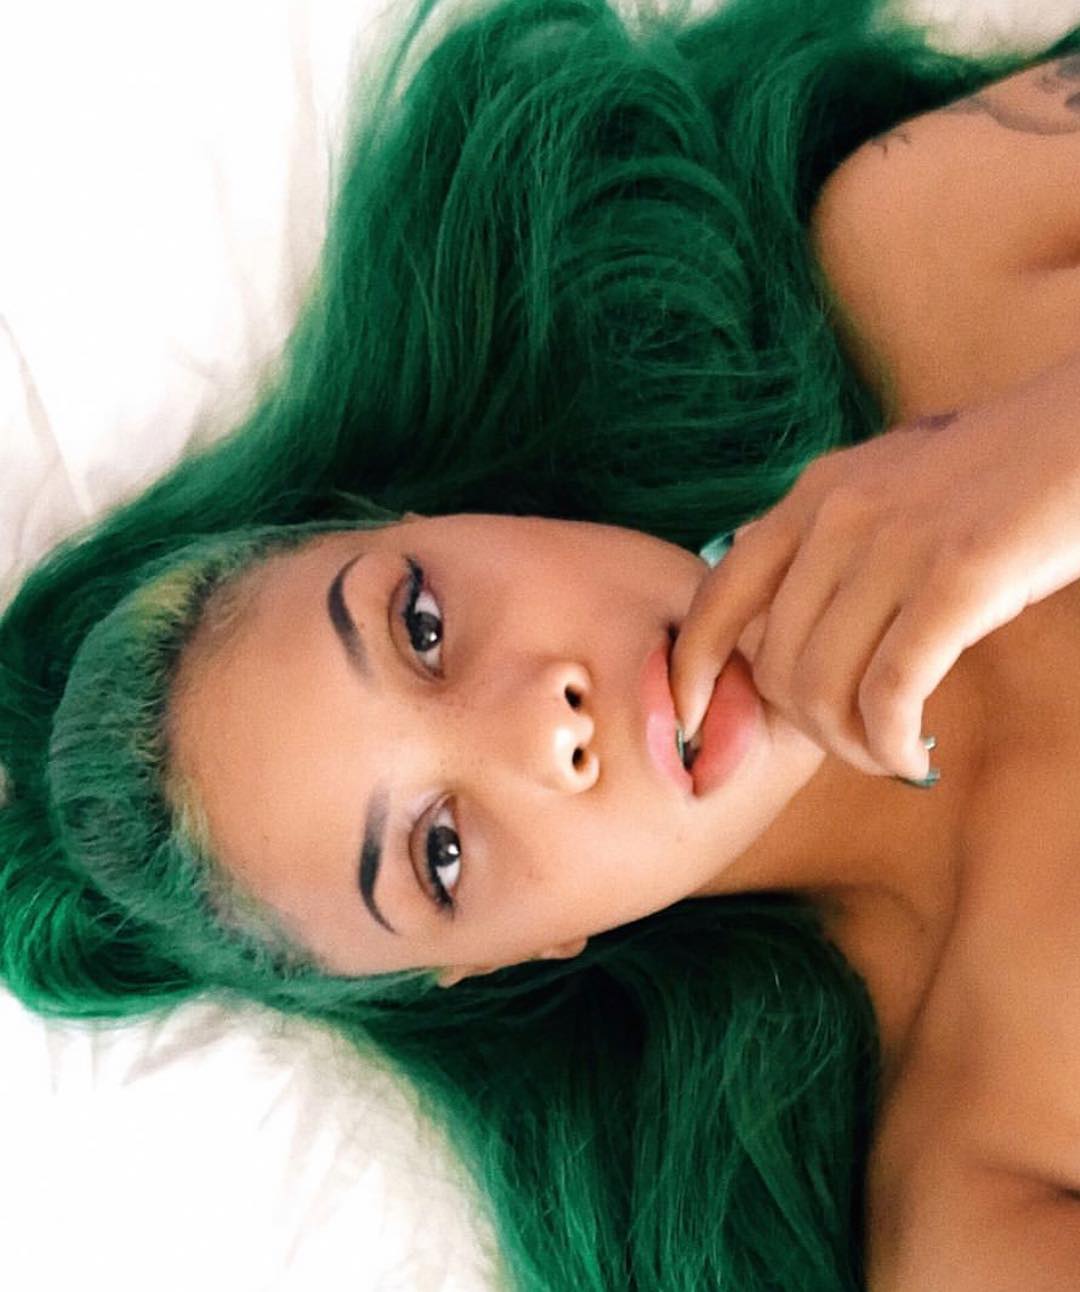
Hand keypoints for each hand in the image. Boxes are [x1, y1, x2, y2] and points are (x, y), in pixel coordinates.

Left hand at [669, 350, 1079, 780]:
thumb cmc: (995, 481)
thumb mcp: (888, 493)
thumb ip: (827, 549)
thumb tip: (776, 640)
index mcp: (813, 495)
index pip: (717, 597)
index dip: (692, 671)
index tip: (691, 722)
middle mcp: (838, 514)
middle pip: (776, 664)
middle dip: (807, 727)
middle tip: (854, 744)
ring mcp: (895, 542)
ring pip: (825, 687)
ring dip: (852, 747)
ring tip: (887, 754)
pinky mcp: (958, 576)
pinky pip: (890, 692)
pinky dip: (892, 744)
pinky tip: (913, 757)